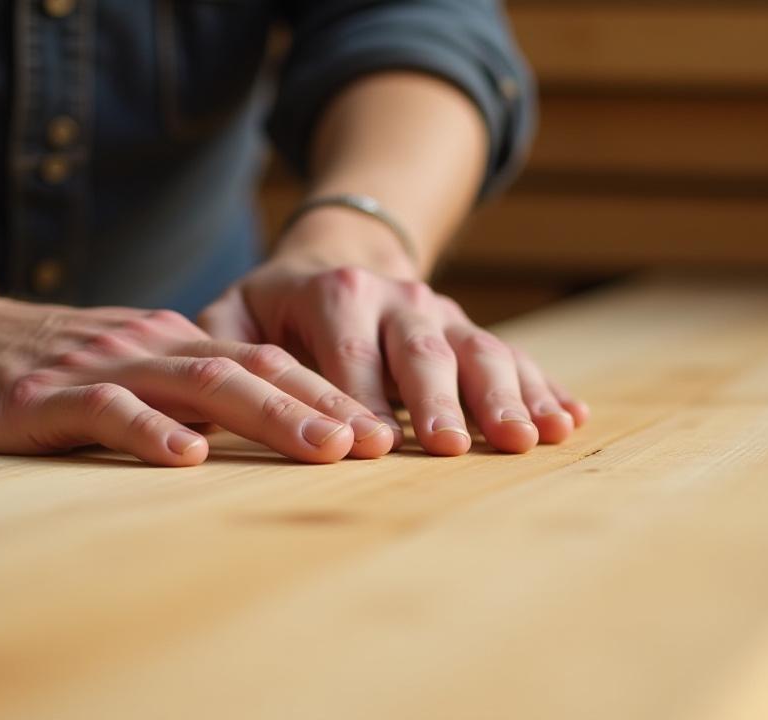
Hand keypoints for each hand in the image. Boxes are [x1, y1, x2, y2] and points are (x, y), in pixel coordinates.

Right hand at [0, 286, 394, 465]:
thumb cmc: (50, 368)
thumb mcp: (132, 373)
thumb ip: (190, 393)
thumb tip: (272, 426)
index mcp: (177, 344)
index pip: (268, 364)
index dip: (328, 394)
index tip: (382, 431)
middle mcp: (153, 347)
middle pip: (252, 371)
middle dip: (320, 405)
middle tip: (375, 443)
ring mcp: (104, 366)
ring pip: (199, 384)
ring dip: (267, 415)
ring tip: (321, 447)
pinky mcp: (48, 396)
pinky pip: (108, 411)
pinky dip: (151, 431)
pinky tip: (188, 457)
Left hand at [199, 227, 587, 455]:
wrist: (345, 256)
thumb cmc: (278, 307)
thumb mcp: (237, 312)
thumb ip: (217, 344)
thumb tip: (197, 396)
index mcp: (335, 291)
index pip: (348, 351)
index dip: (359, 398)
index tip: (369, 447)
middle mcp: (397, 298)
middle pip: (422, 350)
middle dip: (439, 401)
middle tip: (450, 450)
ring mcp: (443, 314)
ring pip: (481, 353)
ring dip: (506, 396)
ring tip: (527, 439)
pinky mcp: (474, 332)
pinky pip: (517, 358)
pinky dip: (546, 389)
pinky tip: (570, 422)